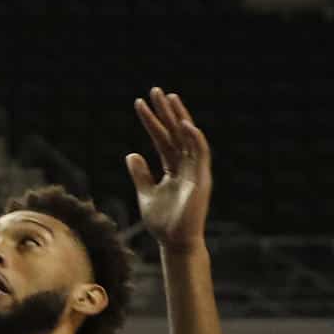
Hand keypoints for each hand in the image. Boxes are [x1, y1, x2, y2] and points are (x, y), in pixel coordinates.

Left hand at [126, 87, 212, 251]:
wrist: (174, 242)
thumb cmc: (162, 222)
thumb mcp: (145, 193)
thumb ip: (140, 174)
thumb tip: (131, 154)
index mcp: (173, 168)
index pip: (162, 139)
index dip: (152, 121)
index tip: (139, 103)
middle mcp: (186, 166)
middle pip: (176, 133)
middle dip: (166, 112)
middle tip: (155, 90)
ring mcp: (195, 171)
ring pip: (188, 138)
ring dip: (179, 117)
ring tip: (169, 98)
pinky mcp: (202, 179)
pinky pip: (200, 154)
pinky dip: (194, 138)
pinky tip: (184, 124)